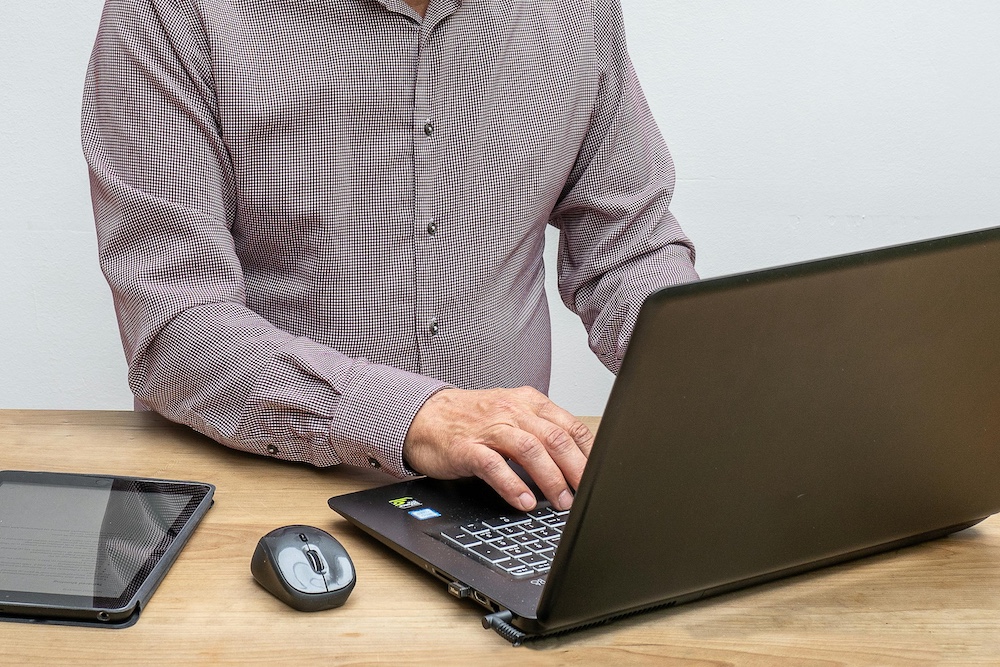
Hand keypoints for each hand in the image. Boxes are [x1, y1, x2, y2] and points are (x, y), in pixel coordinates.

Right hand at [402, 387, 593, 511]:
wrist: (424, 416)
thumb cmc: (472, 420)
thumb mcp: (513, 416)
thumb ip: (541, 432)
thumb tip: (576, 463)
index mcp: (529, 403)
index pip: (571, 426)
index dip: (590, 454)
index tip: (600, 476)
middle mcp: (512, 411)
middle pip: (555, 438)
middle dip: (576, 470)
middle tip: (585, 495)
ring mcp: (489, 428)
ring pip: (529, 450)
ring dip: (550, 479)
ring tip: (561, 502)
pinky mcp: (466, 447)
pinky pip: (494, 466)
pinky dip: (512, 485)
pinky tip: (524, 502)